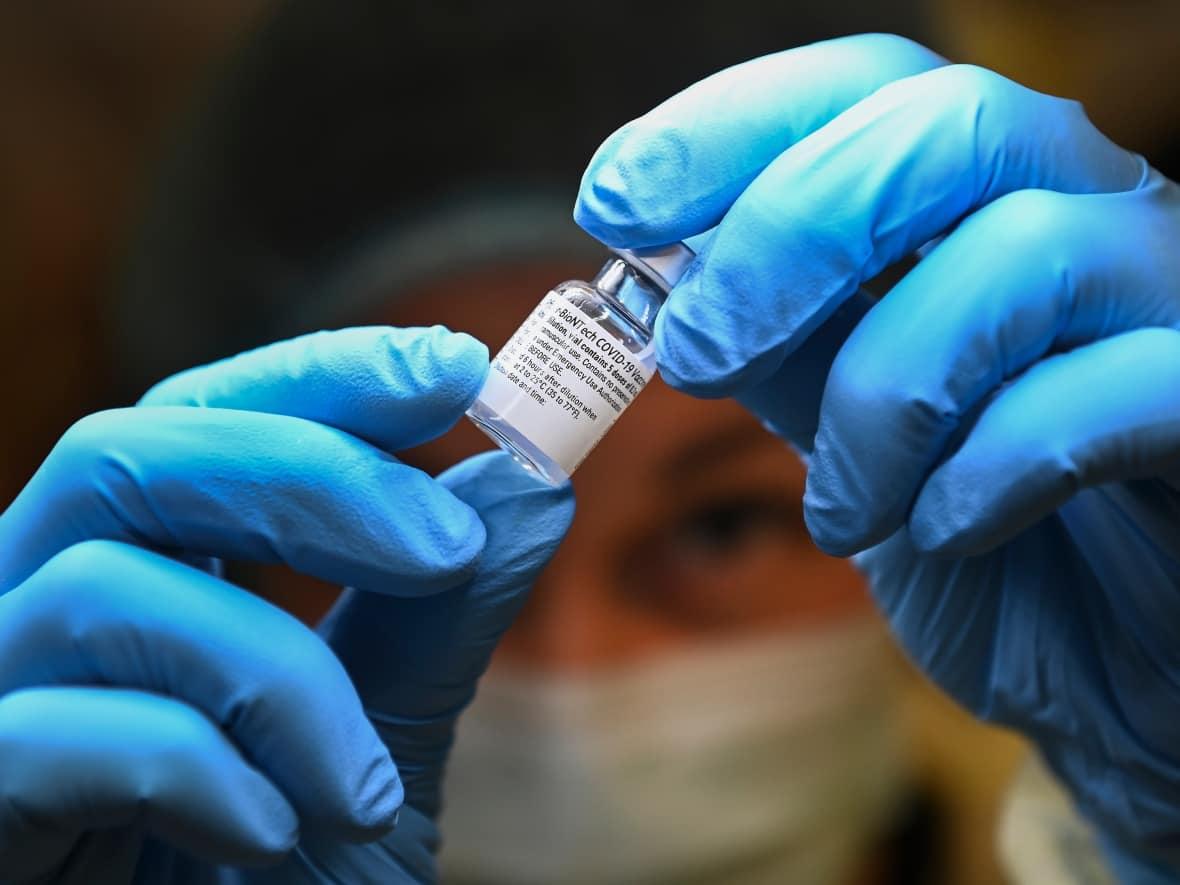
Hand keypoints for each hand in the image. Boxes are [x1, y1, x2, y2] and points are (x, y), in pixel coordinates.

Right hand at [0, 326, 573, 883]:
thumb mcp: (380, 740)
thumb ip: (437, 617)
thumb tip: (529, 483)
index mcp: (143, 571)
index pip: (206, 416)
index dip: (326, 377)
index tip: (458, 369)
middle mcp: (43, 606)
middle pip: (129, 451)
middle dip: (307, 475)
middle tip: (444, 543)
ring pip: (104, 585)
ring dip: (275, 676)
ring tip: (362, 787)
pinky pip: (46, 733)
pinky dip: (189, 771)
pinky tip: (271, 833)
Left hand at [576, 33, 1179, 879]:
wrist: (1112, 656)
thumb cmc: (976, 523)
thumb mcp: (841, 423)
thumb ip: (773, 343)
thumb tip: (663, 283)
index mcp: (980, 195)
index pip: (863, 86)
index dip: (730, 125)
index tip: (614, 201)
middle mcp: (1083, 209)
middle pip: (946, 124)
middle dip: (790, 232)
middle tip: (698, 353)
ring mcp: (1166, 299)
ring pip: (1025, 254)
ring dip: (881, 394)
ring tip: (838, 512)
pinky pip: (1115, 391)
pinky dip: (991, 466)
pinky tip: (938, 528)